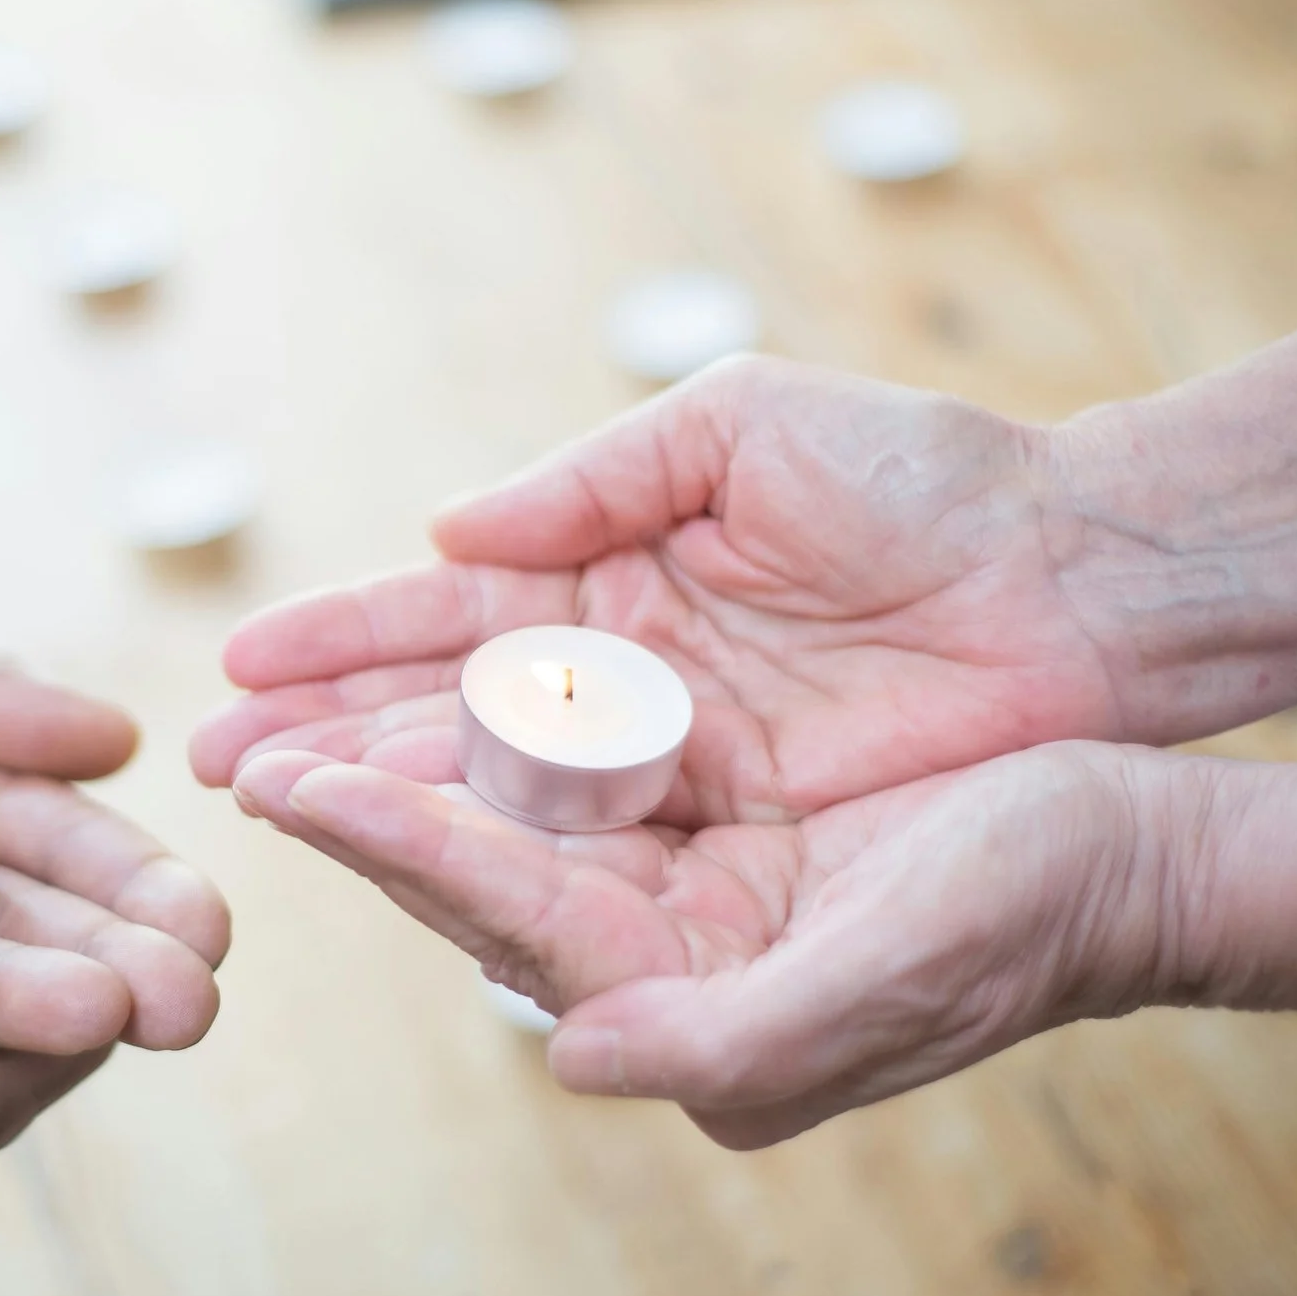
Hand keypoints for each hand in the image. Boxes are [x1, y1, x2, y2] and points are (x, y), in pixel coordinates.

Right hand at [194, 356, 1124, 825]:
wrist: (1078, 582)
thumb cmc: (921, 479)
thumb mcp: (736, 427)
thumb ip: (587, 482)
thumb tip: (445, 536)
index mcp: (611, 572)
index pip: (446, 614)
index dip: (341, 637)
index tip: (241, 664)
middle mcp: (621, 677)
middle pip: (446, 714)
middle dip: (328, 734)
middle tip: (217, 766)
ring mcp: (670, 765)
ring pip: (497, 791)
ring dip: (383, 800)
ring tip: (275, 812)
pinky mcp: (730, 839)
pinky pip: (593, 853)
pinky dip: (498, 860)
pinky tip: (406, 868)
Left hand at [231, 742, 1194, 1146]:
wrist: (1139, 848)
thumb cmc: (1031, 913)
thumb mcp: (891, 980)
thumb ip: (732, 1046)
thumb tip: (578, 1058)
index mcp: (688, 1000)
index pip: (509, 913)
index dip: (399, 844)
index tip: (291, 789)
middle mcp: (667, 946)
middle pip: (480, 862)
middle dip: (355, 802)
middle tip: (229, 755)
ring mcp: (688, 873)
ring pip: (511, 801)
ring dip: (400, 751)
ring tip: (281, 718)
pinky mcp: (720, 804)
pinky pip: (582, 752)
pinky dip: (495, 710)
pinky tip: (421, 675)